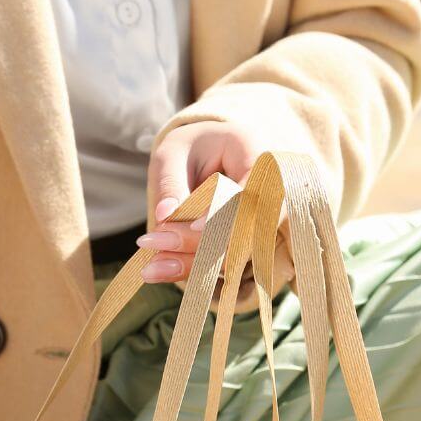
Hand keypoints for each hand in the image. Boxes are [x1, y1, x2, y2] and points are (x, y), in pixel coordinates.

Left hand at [138, 122, 267, 291]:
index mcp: (255, 153)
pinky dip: (192, 269)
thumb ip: (170, 182)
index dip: (225, 212)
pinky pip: (223, 262)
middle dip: (200, 243)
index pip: (249, 190)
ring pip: (235, 252)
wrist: (203, 157)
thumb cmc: (189, 149)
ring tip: (150, 267)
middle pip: (245, 228)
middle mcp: (270, 190)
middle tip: (153, 243)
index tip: (192, 226)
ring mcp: (263, 220)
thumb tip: (165, 215)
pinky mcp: (246, 242)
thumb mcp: (172, 155)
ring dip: (193, 264)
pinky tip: (158, 271)